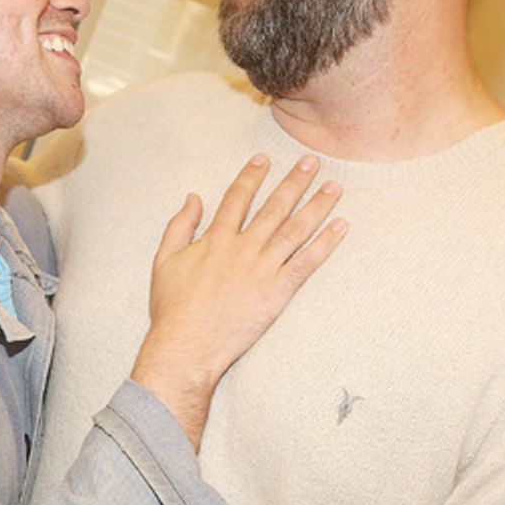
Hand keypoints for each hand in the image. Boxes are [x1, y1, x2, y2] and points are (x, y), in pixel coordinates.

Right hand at [132, 154, 344, 442]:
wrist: (187, 345)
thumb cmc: (173, 307)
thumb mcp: (164, 260)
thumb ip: (179, 225)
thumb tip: (193, 197)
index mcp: (215, 239)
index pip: (238, 198)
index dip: (251, 176)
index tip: (264, 159)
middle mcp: (243, 248)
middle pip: (274, 207)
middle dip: (294, 181)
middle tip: (311, 161)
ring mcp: (262, 269)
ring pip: (295, 230)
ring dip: (317, 205)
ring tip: (334, 186)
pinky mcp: (278, 292)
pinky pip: (307, 263)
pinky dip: (325, 244)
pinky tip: (340, 227)